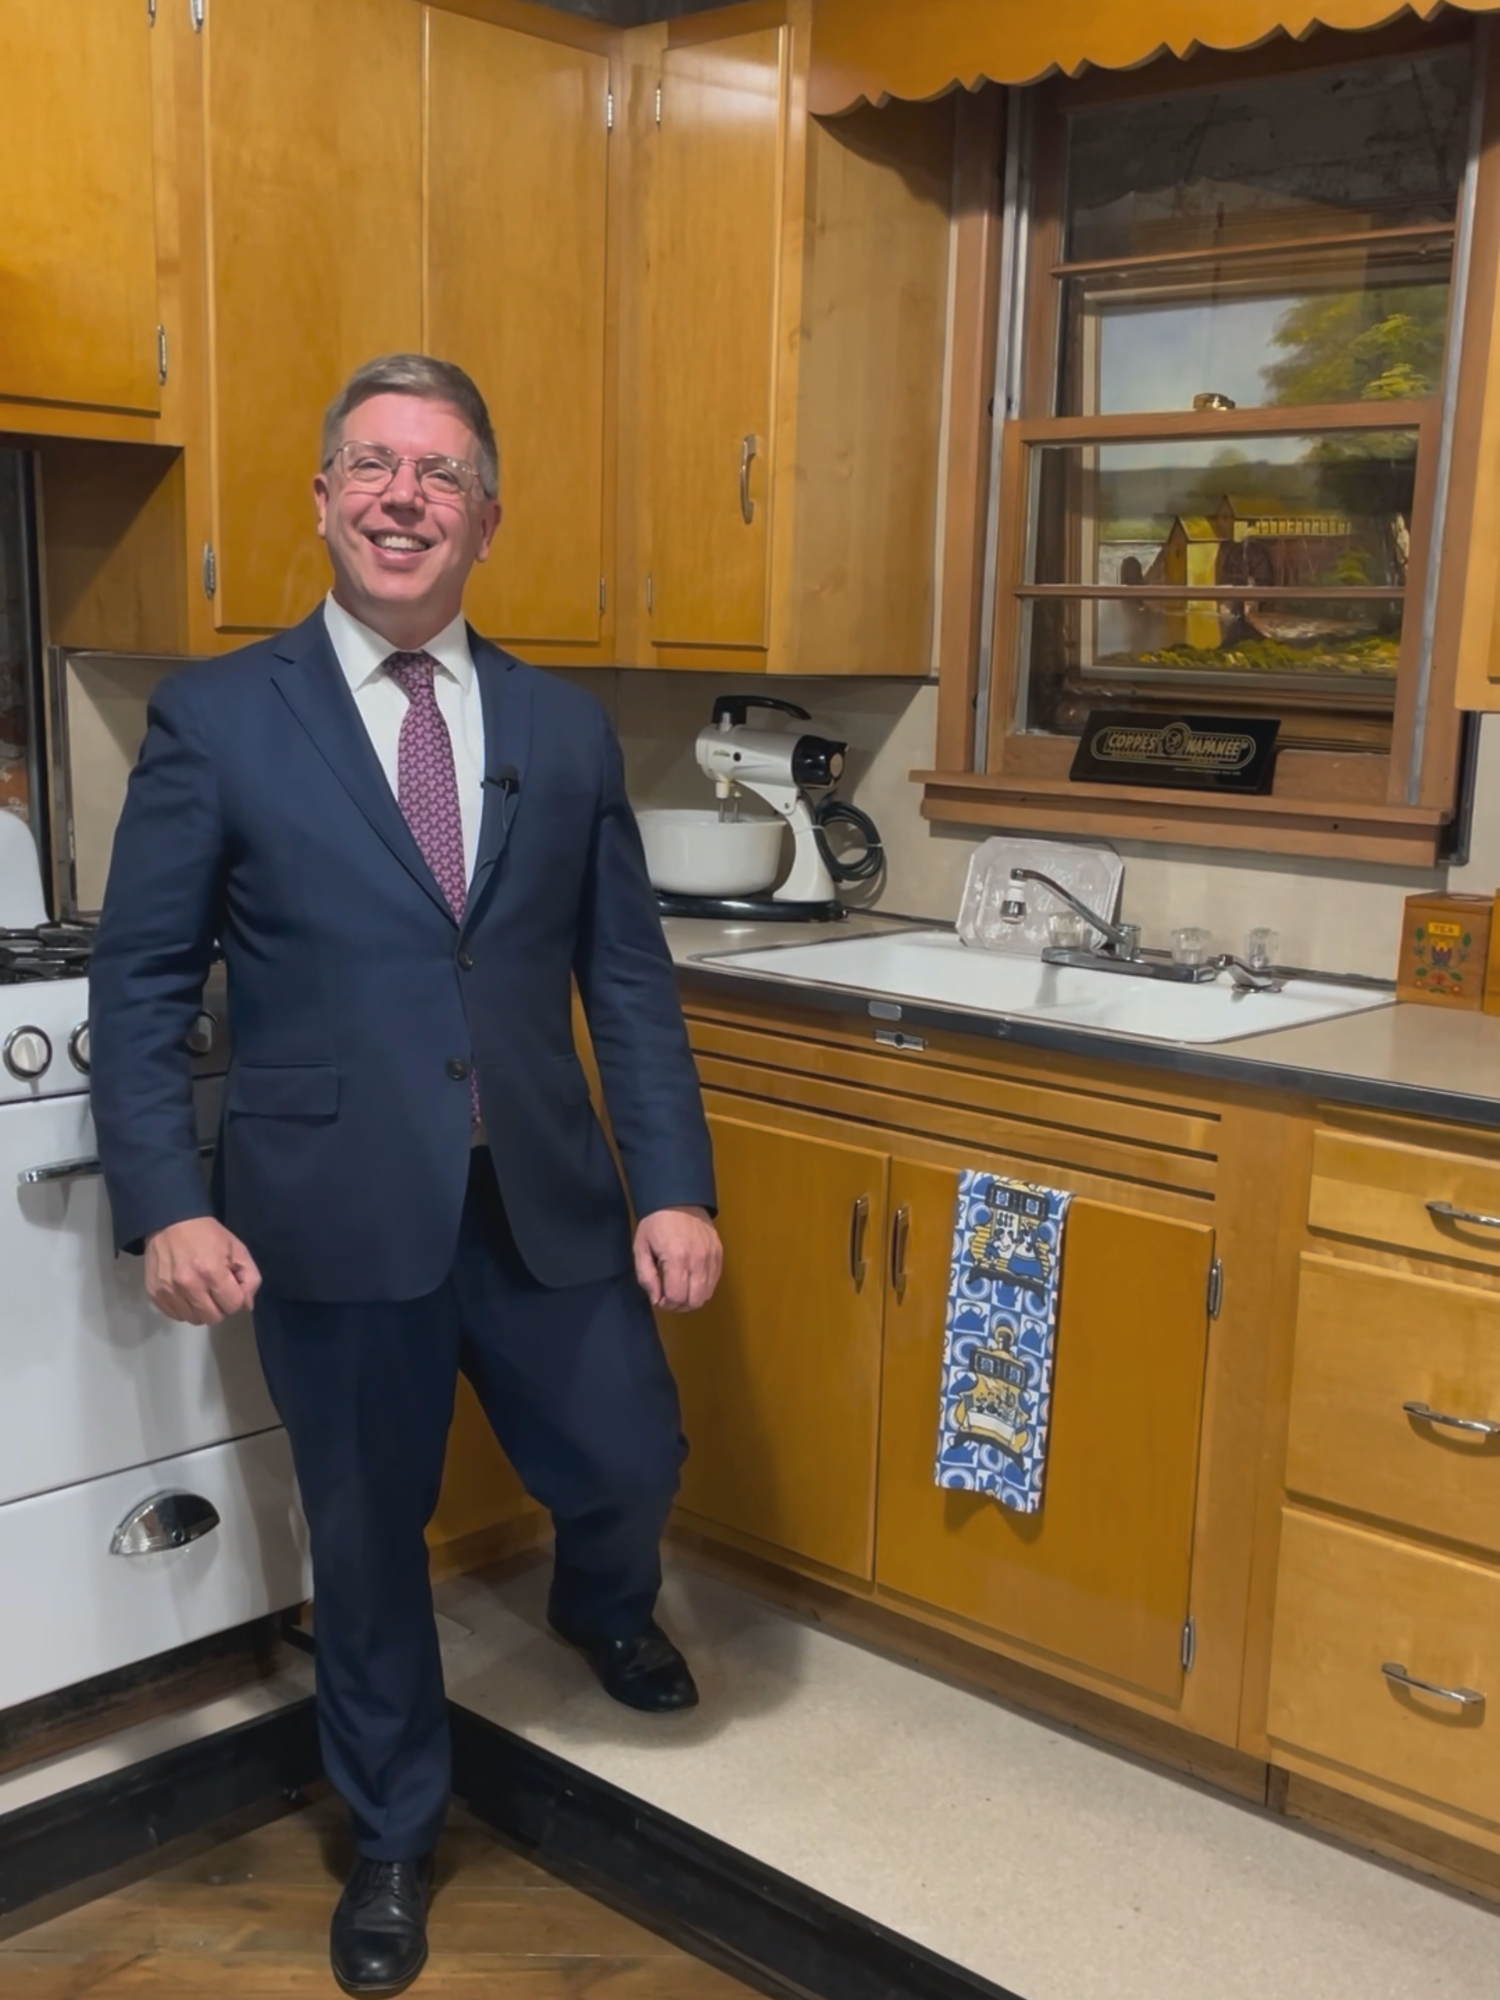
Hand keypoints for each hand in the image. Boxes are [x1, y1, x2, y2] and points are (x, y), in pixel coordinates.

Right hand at [145, 1217, 261, 1325]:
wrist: (170, 1222)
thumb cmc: (208, 1235)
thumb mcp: (238, 1249)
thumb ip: (250, 1278)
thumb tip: (246, 1305)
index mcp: (213, 1272)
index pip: (233, 1306)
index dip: (236, 1298)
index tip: (230, 1287)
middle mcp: (189, 1285)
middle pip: (213, 1318)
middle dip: (219, 1307)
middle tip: (216, 1291)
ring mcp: (169, 1291)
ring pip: (194, 1320)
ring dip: (201, 1310)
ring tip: (200, 1291)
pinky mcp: (155, 1294)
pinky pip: (176, 1316)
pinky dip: (184, 1309)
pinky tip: (186, 1293)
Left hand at [634, 1206, 721, 1312]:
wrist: (679, 1198)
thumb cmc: (655, 1223)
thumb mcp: (641, 1248)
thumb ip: (646, 1277)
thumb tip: (657, 1299)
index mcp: (676, 1259)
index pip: (676, 1297)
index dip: (666, 1303)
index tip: (659, 1297)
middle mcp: (698, 1261)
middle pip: (694, 1301)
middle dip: (680, 1305)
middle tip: (669, 1296)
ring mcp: (712, 1258)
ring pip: (706, 1294)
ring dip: (692, 1298)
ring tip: (680, 1288)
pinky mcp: (719, 1254)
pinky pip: (715, 1281)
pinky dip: (703, 1287)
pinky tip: (691, 1279)